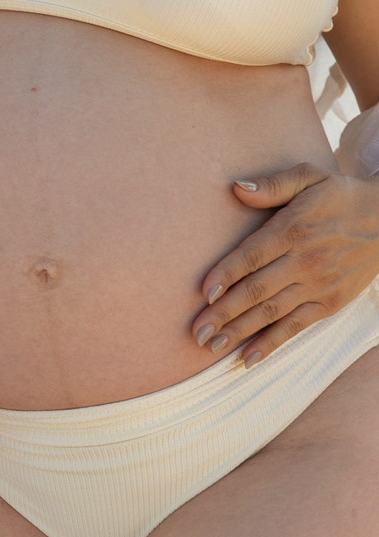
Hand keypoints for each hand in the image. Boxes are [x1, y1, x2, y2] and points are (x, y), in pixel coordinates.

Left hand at [192, 163, 378, 366]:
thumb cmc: (340, 196)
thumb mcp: (309, 177)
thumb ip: (272, 185)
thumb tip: (236, 188)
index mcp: (293, 230)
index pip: (252, 256)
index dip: (227, 274)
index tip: (204, 292)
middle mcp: (304, 261)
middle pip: (256, 290)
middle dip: (224, 313)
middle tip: (196, 331)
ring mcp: (317, 285)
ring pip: (272, 312)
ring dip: (240, 331)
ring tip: (212, 346)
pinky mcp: (330, 303)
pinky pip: (296, 326)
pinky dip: (272, 343)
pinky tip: (248, 359)